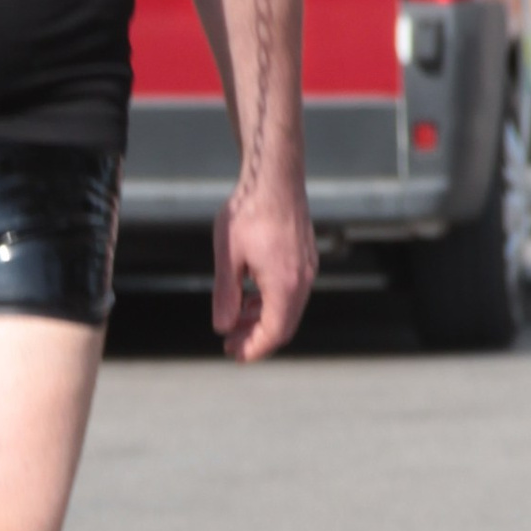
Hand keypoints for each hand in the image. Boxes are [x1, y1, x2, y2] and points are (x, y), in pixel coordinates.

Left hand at [214, 171, 316, 360]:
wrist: (273, 177)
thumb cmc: (249, 211)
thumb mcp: (228, 257)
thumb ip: (225, 296)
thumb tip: (223, 326)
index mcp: (285, 284)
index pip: (274, 333)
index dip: (253, 349)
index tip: (233, 353)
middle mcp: (302, 280)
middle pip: (283, 325)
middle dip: (256, 337)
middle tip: (229, 342)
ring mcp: (307, 268)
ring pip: (288, 308)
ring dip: (262, 319)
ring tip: (234, 320)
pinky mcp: (304, 257)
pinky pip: (291, 290)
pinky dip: (270, 301)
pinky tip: (248, 296)